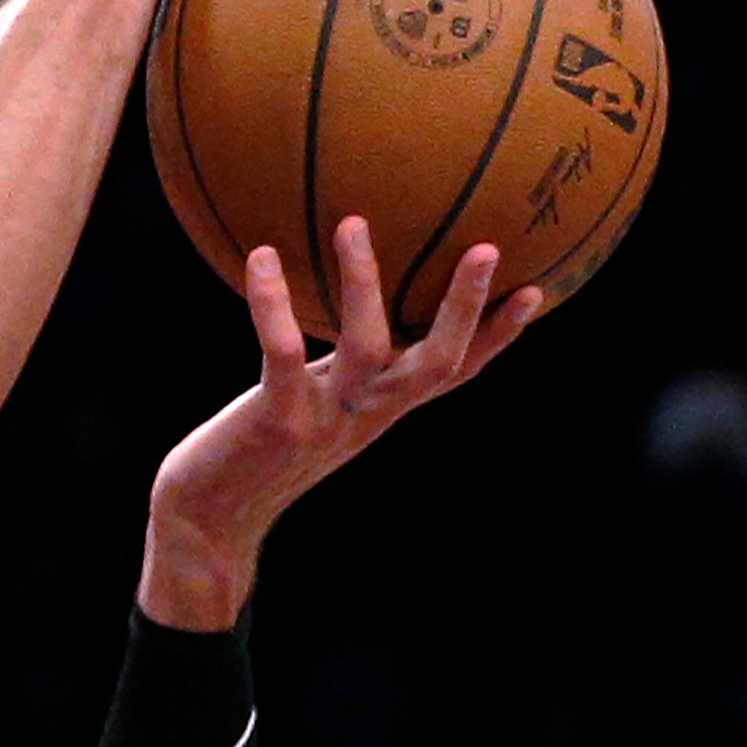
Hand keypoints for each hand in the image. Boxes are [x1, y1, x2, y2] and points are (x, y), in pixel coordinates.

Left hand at [139, 217, 543, 626]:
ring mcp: (325, 420)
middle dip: (467, 308)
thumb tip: (339, 315)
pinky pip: (282, 352)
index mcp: (380, 410)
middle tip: (487, 246)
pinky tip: (261, 256)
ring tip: (352, 222)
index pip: (455, 374)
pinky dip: (272, 304)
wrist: (208, 524)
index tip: (539, 288)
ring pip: (366, 347)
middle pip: (437, 363)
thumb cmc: (254, 455)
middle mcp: (365, 416)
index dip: (498, 336)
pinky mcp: (277, 419)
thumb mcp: (310, 408)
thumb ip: (335, 372)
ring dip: (362, 282)